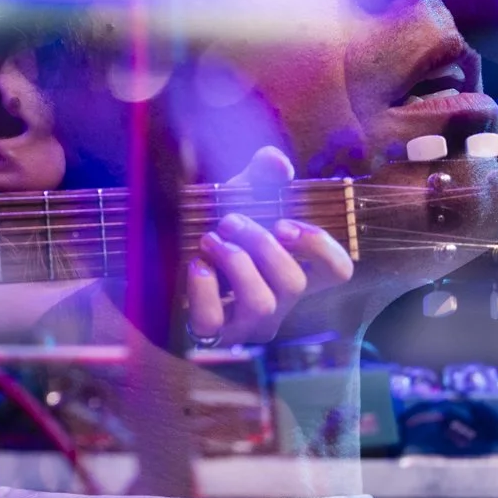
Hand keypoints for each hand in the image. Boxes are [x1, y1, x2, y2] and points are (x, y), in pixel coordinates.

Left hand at [185, 147, 353, 345]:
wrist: (159, 264)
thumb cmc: (213, 233)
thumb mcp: (236, 200)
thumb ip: (259, 177)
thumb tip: (276, 163)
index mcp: (293, 272)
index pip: (337, 271)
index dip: (320, 246)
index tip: (284, 223)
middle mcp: (278, 303)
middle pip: (294, 284)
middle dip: (261, 244)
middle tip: (229, 220)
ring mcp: (245, 324)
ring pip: (261, 304)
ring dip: (235, 262)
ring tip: (210, 238)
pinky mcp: (209, 334)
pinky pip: (212, 320)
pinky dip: (203, 288)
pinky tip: (196, 265)